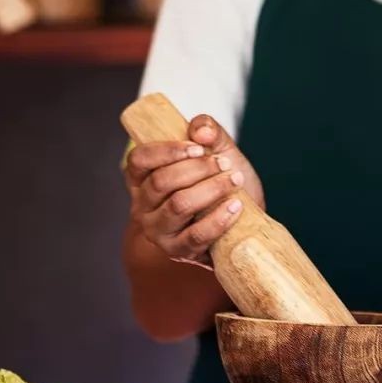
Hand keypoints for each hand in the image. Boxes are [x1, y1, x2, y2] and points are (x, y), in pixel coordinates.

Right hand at [125, 114, 263, 265]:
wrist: (242, 221)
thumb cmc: (221, 182)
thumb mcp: (217, 150)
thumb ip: (209, 131)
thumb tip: (200, 131)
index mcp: (143, 178)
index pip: (139, 160)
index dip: (167, 151)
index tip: (198, 147)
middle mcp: (143, 206)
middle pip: (161, 182)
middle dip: (197, 169)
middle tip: (224, 163)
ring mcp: (158, 231)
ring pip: (178, 205)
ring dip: (210, 189)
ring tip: (234, 180)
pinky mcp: (178, 251)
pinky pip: (196, 235)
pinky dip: (219, 219)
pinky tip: (236, 206)